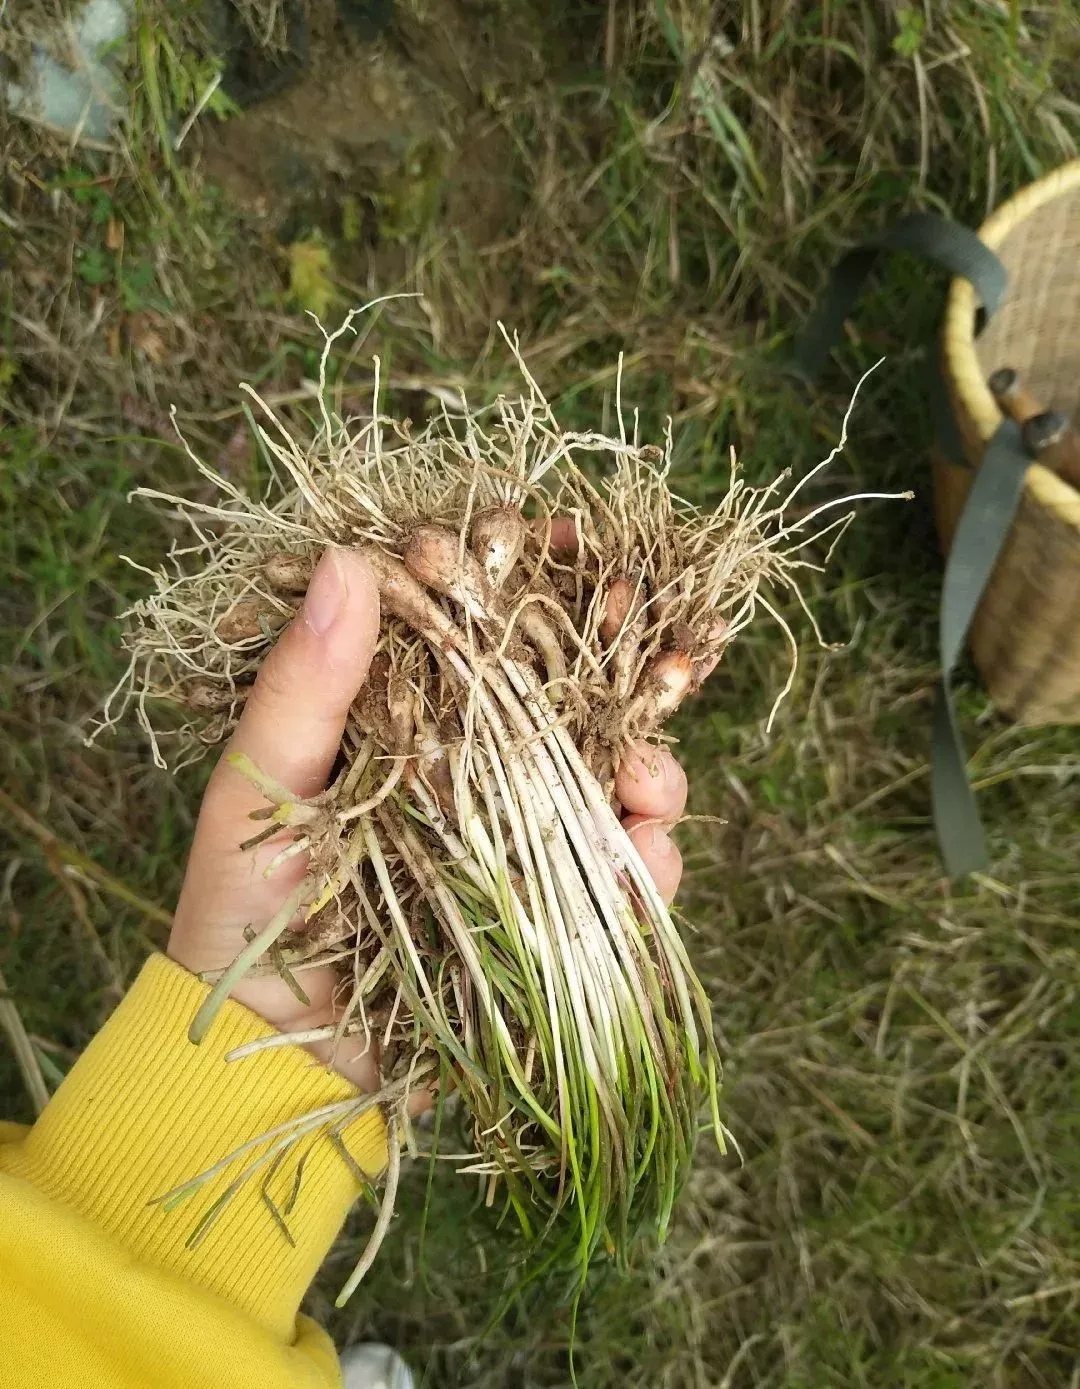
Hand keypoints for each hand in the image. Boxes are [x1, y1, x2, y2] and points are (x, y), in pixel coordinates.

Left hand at [169, 547, 685, 1088]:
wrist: (271, 1048)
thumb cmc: (245, 904)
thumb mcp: (261, 782)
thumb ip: (306, 682)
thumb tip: (349, 558)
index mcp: (415, 723)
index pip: (487, 639)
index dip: (535, 589)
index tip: (572, 544)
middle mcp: (478, 773)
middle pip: (572, 707)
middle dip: (622, 678)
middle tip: (652, 663)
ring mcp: (521, 845)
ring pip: (615, 788)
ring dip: (652, 775)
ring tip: (649, 787)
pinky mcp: (552, 917)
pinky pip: (623, 883)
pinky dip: (652, 868)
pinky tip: (647, 861)